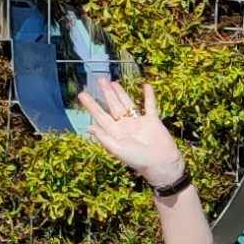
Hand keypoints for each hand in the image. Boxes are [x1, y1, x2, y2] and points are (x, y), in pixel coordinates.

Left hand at [70, 76, 190, 196]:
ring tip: (113, 82)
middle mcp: (125, 126)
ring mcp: (139, 122)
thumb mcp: (118, 149)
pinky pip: (150, 106)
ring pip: (128, 103)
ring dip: (121, 93)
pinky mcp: (152, 121)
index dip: (91, 105)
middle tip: (100, 80)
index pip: (101, 116)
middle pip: (113, 106)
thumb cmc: (138, 160)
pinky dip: (149, 96)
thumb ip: (104, 138)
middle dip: (106, 93)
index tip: (82, 94)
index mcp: (115, 133)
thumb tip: (89, 127)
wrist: (161, 163)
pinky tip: (146, 86)